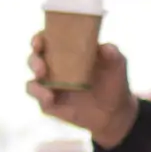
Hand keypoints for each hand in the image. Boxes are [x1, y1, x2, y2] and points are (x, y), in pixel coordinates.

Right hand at [27, 31, 140, 148]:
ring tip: (43, 77)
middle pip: (35, 58)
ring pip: (33, 79)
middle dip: (34, 58)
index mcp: (67, 52)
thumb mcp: (117, 65)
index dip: (39, 38)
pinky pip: (39, 98)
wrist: (115, 113)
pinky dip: (40, 95)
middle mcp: (54, 67)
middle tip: (41, 65)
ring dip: (34, 78)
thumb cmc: (114, 82)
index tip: (40, 40)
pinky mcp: (50, 104)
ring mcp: (51, 87)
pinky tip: (50, 97)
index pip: (47, 41)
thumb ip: (112, 54)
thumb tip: (105, 47)